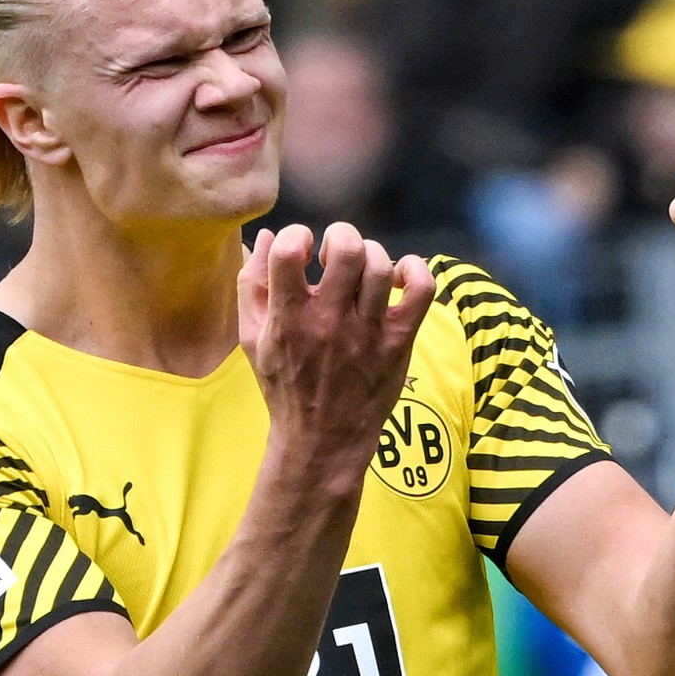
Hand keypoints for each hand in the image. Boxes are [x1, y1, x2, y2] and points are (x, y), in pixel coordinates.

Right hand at [237, 222, 434, 476]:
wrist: (322, 440)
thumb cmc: (285, 385)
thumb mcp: (253, 338)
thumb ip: (252, 285)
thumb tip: (268, 235)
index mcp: (287, 318)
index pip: (290, 250)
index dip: (297, 236)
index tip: (302, 253)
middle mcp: (328, 322)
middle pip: (348, 249)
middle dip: (341, 237)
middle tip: (335, 257)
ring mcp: (367, 332)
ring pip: (381, 266)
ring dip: (372, 256)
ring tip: (362, 272)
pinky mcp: (398, 343)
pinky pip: (421, 290)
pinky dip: (415, 270)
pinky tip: (398, 277)